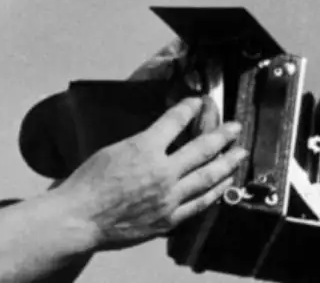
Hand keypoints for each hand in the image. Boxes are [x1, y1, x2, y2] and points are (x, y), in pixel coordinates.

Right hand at [53, 96, 247, 250]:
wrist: (80, 217)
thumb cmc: (88, 184)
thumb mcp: (113, 151)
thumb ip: (142, 145)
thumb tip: (159, 140)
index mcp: (144, 148)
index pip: (175, 121)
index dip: (189, 108)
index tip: (197, 102)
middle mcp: (162, 171)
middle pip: (202, 148)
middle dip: (222, 135)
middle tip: (235, 127)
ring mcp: (168, 197)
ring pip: (208, 177)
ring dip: (227, 163)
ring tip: (239, 154)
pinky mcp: (169, 218)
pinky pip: (199, 203)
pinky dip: (215, 192)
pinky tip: (223, 185)